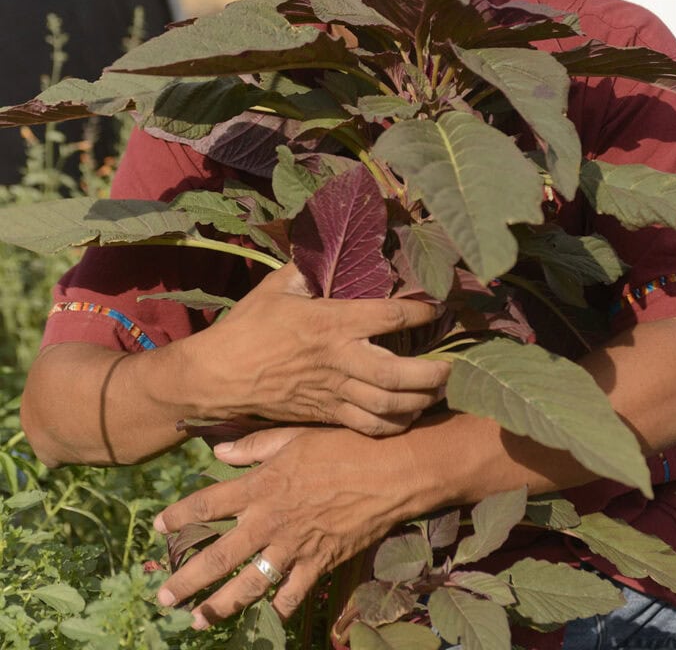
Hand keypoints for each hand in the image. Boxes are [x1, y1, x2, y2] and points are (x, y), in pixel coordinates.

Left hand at [154, 426, 418, 627]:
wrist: (391, 470)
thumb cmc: (344, 444)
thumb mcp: (296, 435)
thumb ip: (254, 447)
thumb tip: (218, 453)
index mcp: (262, 486)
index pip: (208, 504)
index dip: (179, 516)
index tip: (157, 526)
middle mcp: (271, 521)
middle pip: (219, 556)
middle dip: (187, 580)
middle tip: (162, 599)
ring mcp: (295, 546)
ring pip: (249, 585)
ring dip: (220, 606)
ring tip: (198, 620)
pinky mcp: (320, 563)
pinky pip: (293, 594)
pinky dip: (278, 608)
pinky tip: (266, 618)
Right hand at [186, 264, 449, 435]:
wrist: (217, 377)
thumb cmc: (246, 327)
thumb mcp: (276, 287)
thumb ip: (305, 270)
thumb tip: (323, 254)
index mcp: (331, 321)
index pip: (390, 317)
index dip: (421, 312)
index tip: (440, 307)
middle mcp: (339, 359)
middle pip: (399, 373)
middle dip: (433, 373)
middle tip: (453, 367)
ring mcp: (334, 392)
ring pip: (389, 405)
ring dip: (420, 401)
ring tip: (439, 391)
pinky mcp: (325, 415)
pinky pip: (368, 426)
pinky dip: (395, 424)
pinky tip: (408, 415)